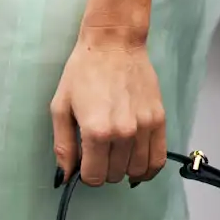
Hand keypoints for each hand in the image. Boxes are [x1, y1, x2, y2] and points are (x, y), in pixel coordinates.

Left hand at [50, 28, 166, 186]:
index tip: (84, 161)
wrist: (114, 43)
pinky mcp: (159, 120)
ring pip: (137, 170)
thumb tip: (65, 177)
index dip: (86, 173)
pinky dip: (148, 169)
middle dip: (104, 169)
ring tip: (116, 153)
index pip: (93, 177)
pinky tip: (138, 167)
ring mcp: (144, 127)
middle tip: (98, 151)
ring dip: (124, 168)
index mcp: (96, 131)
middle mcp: (123, 133)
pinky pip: (158, 159)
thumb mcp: (60, 107)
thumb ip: (63, 146)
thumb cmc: (83, 71)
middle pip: (114, 175)